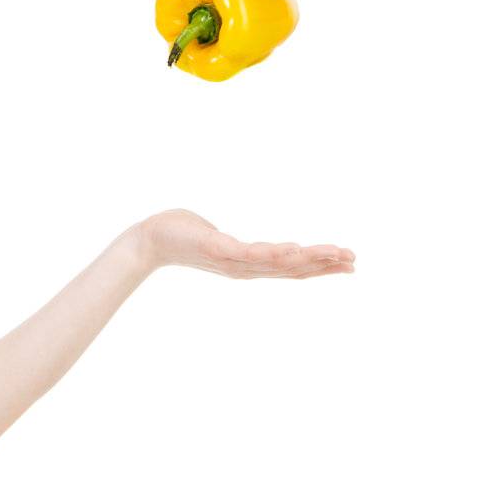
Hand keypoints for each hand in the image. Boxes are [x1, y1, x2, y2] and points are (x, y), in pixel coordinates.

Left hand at [135, 208, 354, 278]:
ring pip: (278, 263)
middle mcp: (244, 268)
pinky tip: (295, 249)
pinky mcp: (218, 249)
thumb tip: (242, 239)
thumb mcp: (219, 238)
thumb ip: (236, 243)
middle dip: (325, 265)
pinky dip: (274, 253)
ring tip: (336, 253)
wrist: (149, 239)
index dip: (320, 268)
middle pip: (292, 270)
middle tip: (354, 261)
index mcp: (248, 264)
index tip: (349, 264)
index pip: (291, 269)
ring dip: (310, 259)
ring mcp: (232, 261)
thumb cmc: (182, 234)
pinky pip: (251, 253)